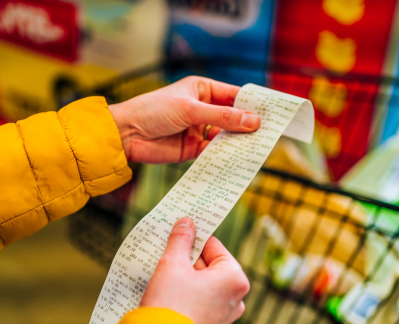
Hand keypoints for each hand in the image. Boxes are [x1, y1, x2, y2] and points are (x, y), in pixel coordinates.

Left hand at [109, 76, 260, 162]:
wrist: (126, 135)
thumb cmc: (153, 110)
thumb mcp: (190, 109)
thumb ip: (222, 117)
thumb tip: (253, 121)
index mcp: (201, 90)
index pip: (233, 95)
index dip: (252, 103)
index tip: (272, 112)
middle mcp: (202, 109)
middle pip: (232, 117)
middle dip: (248, 125)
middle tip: (270, 133)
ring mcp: (198, 129)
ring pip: (225, 136)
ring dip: (238, 141)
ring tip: (257, 148)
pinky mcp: (192, 149)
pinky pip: (213, 151)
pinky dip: (224, 155)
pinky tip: (237, 159)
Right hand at [140, 217, 249, 323]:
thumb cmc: (170, 304)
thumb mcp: (172, 263)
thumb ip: (181, 240)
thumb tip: (187, 222)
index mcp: (234, 278)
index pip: (214, 246)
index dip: (194, 238)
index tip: (179, 233)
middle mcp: (236, 299)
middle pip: (210, 266)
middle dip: (188, 259)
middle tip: (167, 254)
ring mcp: (224, 317)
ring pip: (204, 286)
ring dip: (186, 278)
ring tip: (164, 274)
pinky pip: (200, 304)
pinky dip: (187, 297)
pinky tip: (169, 294)